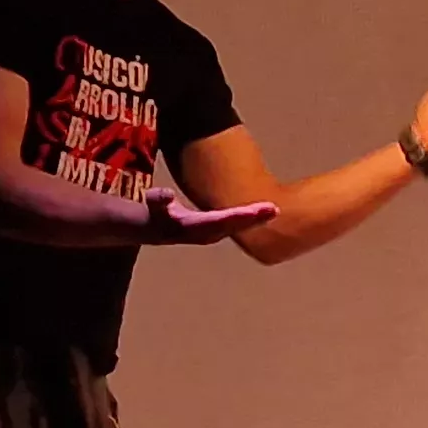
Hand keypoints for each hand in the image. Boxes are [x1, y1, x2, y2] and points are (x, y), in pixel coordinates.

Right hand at [137, 187, 278, 244]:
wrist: (156, 229)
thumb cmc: (156, 213)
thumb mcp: (153, 204)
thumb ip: (158, 200)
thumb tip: (166, 195)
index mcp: (196, 226)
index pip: (222, 220)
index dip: (240, 215)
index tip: (253, 210)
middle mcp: (208, 232)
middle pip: (235, 225)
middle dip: (254, 218)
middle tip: (274, 209)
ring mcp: (214, 233)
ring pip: (239, 226)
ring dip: (256, 219)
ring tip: (274, 210)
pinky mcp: (217, 230)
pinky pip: (237, 224)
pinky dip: (250, 219)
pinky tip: (264, 213)